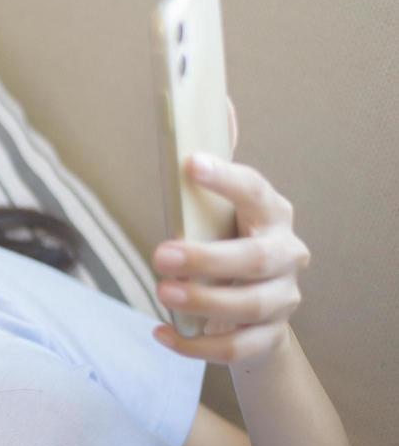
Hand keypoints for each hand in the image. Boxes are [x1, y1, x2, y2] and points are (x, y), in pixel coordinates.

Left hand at [150, 97, 310, 368]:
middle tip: (160, 254)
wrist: (255, 313)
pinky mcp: (267, 337)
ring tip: (163, 293)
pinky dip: (196, 345)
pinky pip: (235, 347)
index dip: (227, 179)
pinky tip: (161, 333)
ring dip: (205, 300)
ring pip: (250, 305)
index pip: (256, 192)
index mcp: (271, 216)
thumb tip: (218, 99)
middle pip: (255, 258)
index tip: (191, 164)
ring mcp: (281, 299)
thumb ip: (218, 162)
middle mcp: (285, 255)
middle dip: (209, 258)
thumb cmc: (228, 245)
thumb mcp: (219, 208)